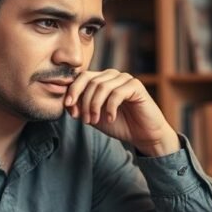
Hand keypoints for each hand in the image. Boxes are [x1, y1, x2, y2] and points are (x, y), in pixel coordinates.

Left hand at [64, 69, 180, 156]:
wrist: (143, 135)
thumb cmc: (120, 124)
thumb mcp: (94, 117)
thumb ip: (81, 108)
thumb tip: (67, 102)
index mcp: (102, 80)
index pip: (82, 77)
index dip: (73, 91)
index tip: (69, 109)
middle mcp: (113, 76)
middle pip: (90, 81)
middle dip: (84, 101)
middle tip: (85, 120)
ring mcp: (125, 79)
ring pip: (101, 86)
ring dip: (94, 106)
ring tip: (95, 121)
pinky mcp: (136, 86)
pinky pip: (116, 93)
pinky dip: (110, 108)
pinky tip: (110, 118)